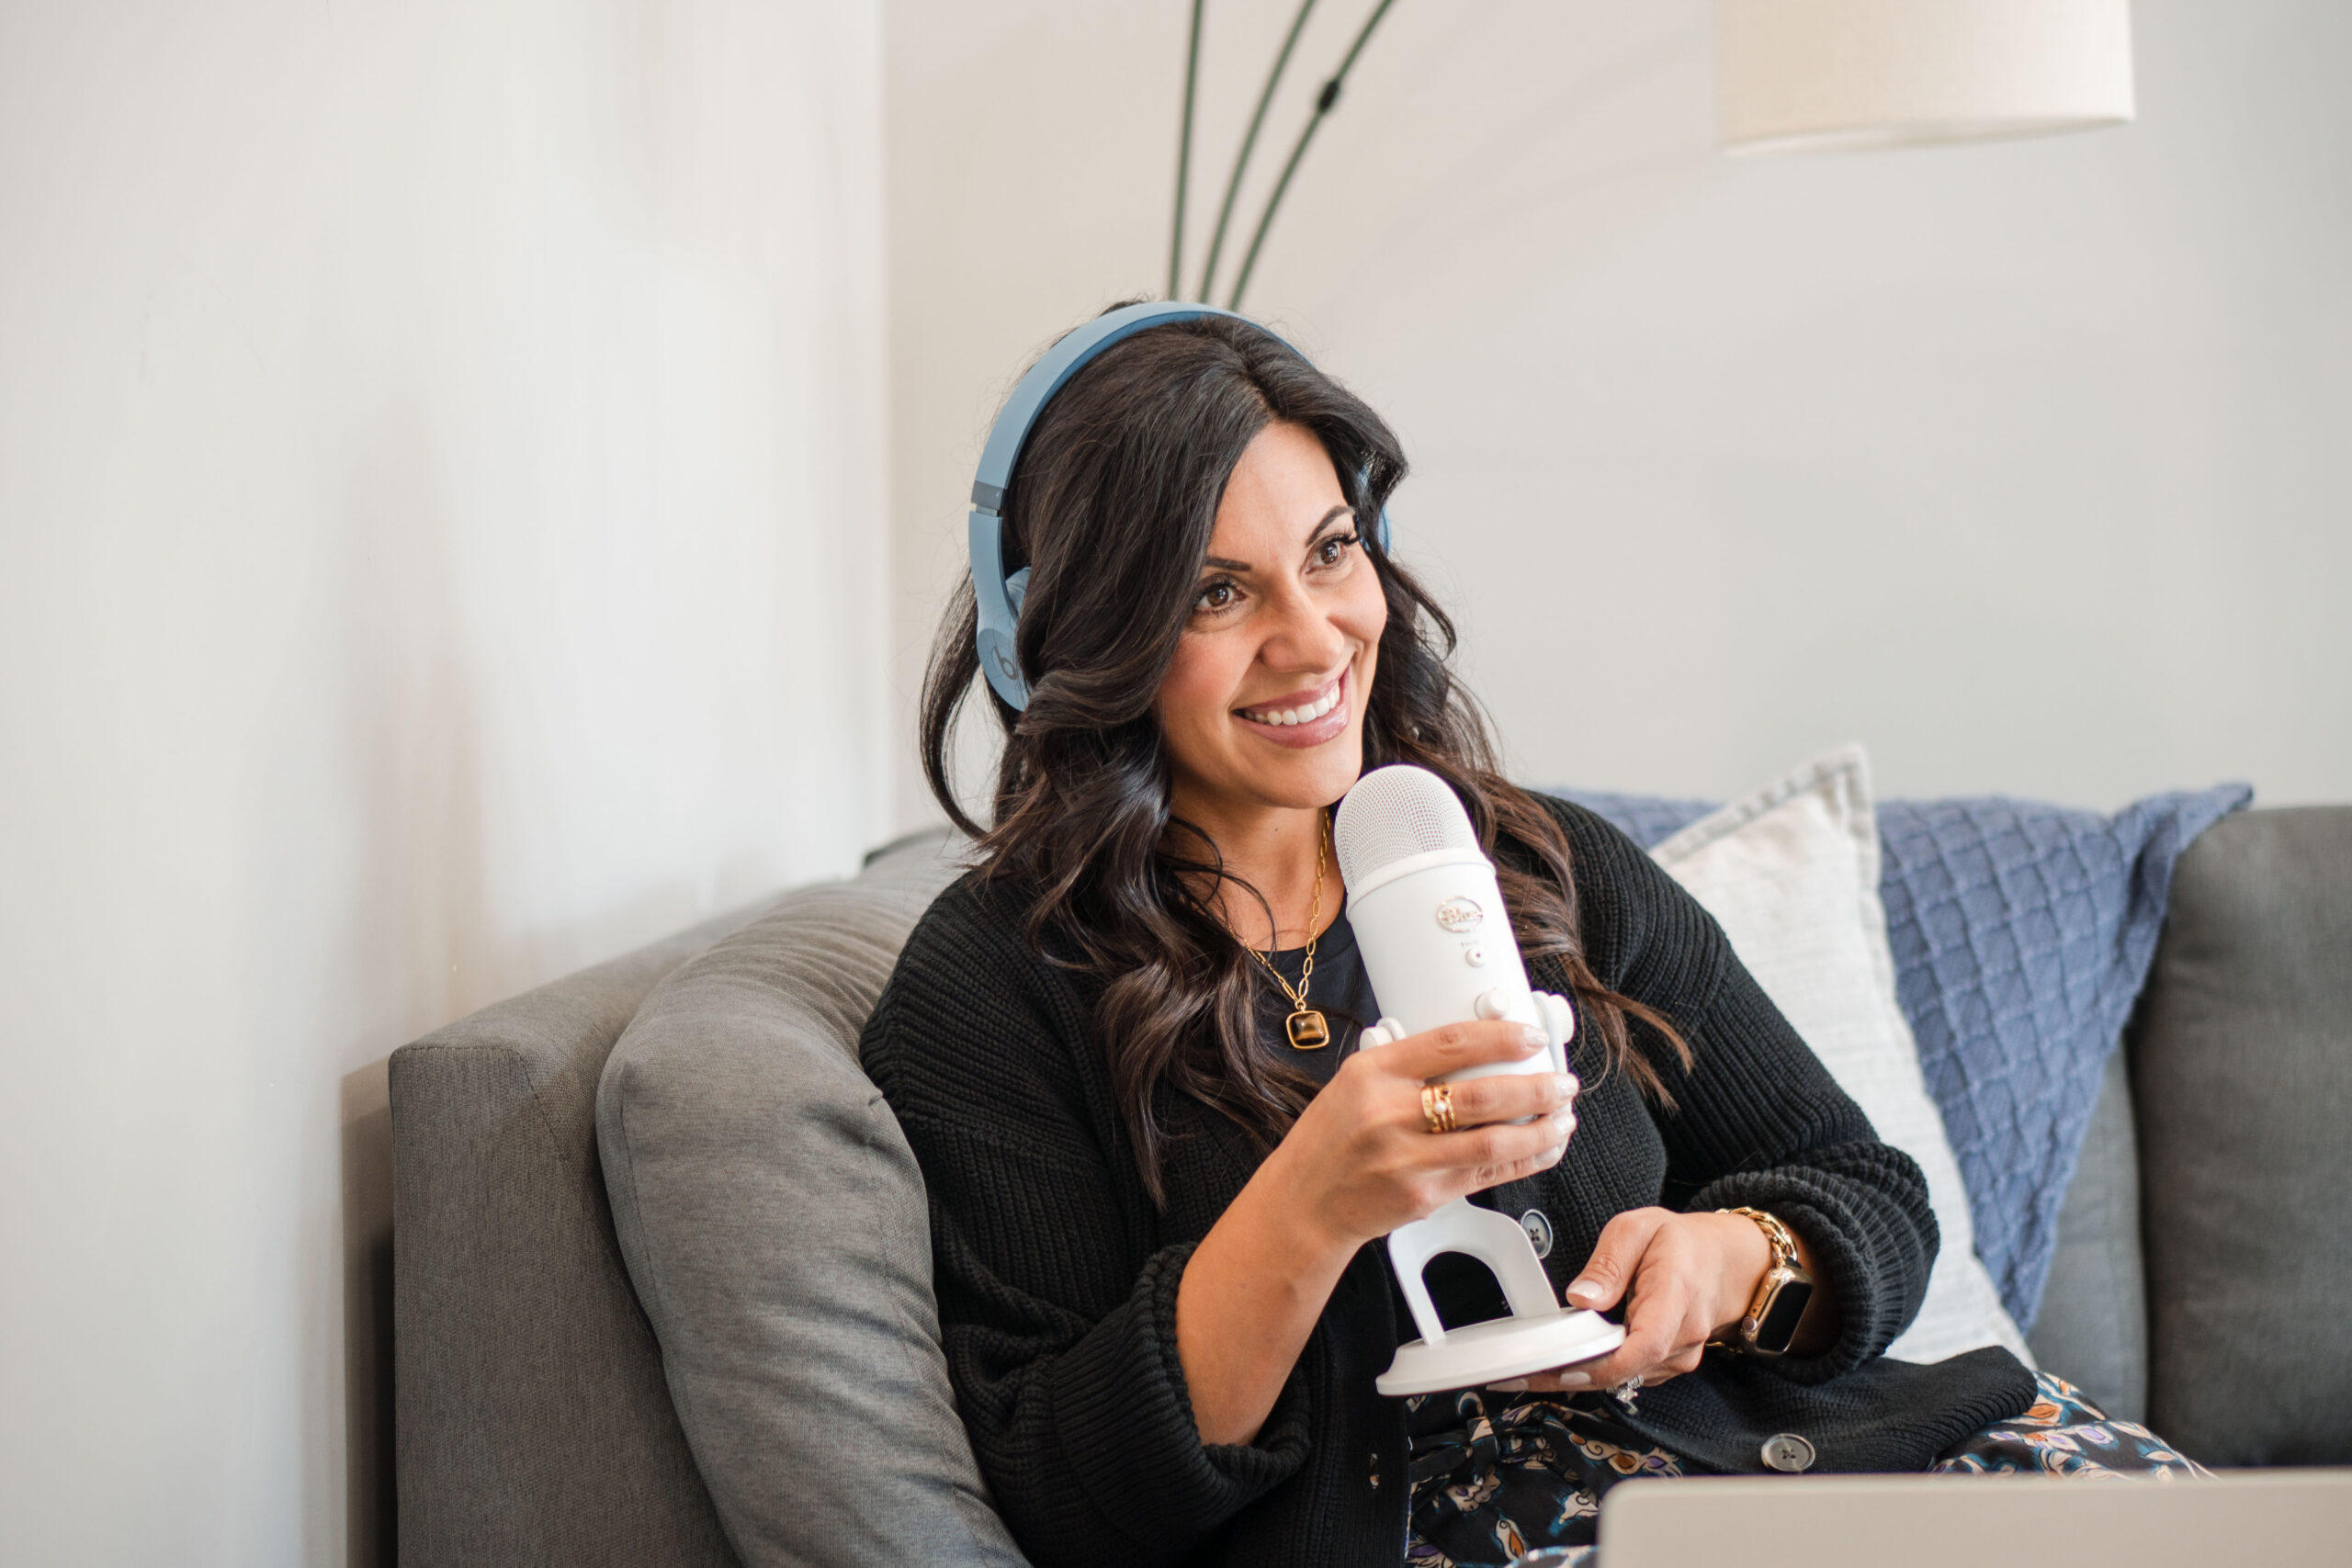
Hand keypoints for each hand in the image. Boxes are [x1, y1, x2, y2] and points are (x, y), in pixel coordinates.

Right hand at [1261, 1019, 1580, 1254]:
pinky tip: (1544, 1148)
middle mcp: (1389, 1115)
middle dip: (1536, 1087)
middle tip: (1562, 1082)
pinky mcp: (1424, 1196)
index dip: (1500, 1037)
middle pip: (1481, 1096)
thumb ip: (1405, 1064)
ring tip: (1563, 1115)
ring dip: (1540, 1129)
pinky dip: (1525, 1160)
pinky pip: (1488, 1176)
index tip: (1530, 1036)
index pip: (1449, 1044)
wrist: (1305, 1204)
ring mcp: (1408, 1160)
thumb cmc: (1331, 1140)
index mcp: (1372, 1074)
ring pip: (1494, 1142)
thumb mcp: (1354, 1083)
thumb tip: (1473, 1044)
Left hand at [1491, 1208, 1768, 1394]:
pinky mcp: (1670, 1364)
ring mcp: (1680, 1355)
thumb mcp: (1637, 1229)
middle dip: (1573, 1373)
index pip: (1643, 1346)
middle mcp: (1684, 1333)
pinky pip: (1631, 1374)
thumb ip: (1607, 1262)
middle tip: (1524, 1372)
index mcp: (1676, 1294)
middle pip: (1626, 1369)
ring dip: (1583, 1373)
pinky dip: (1601, 1368)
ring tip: (1541, 1362)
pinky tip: (1576, 1356)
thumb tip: (1582, 1297)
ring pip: (1625, 1377)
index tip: (1559, 1368)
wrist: (1722, 1261)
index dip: (1600, 1365)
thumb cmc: (1680, 1243)